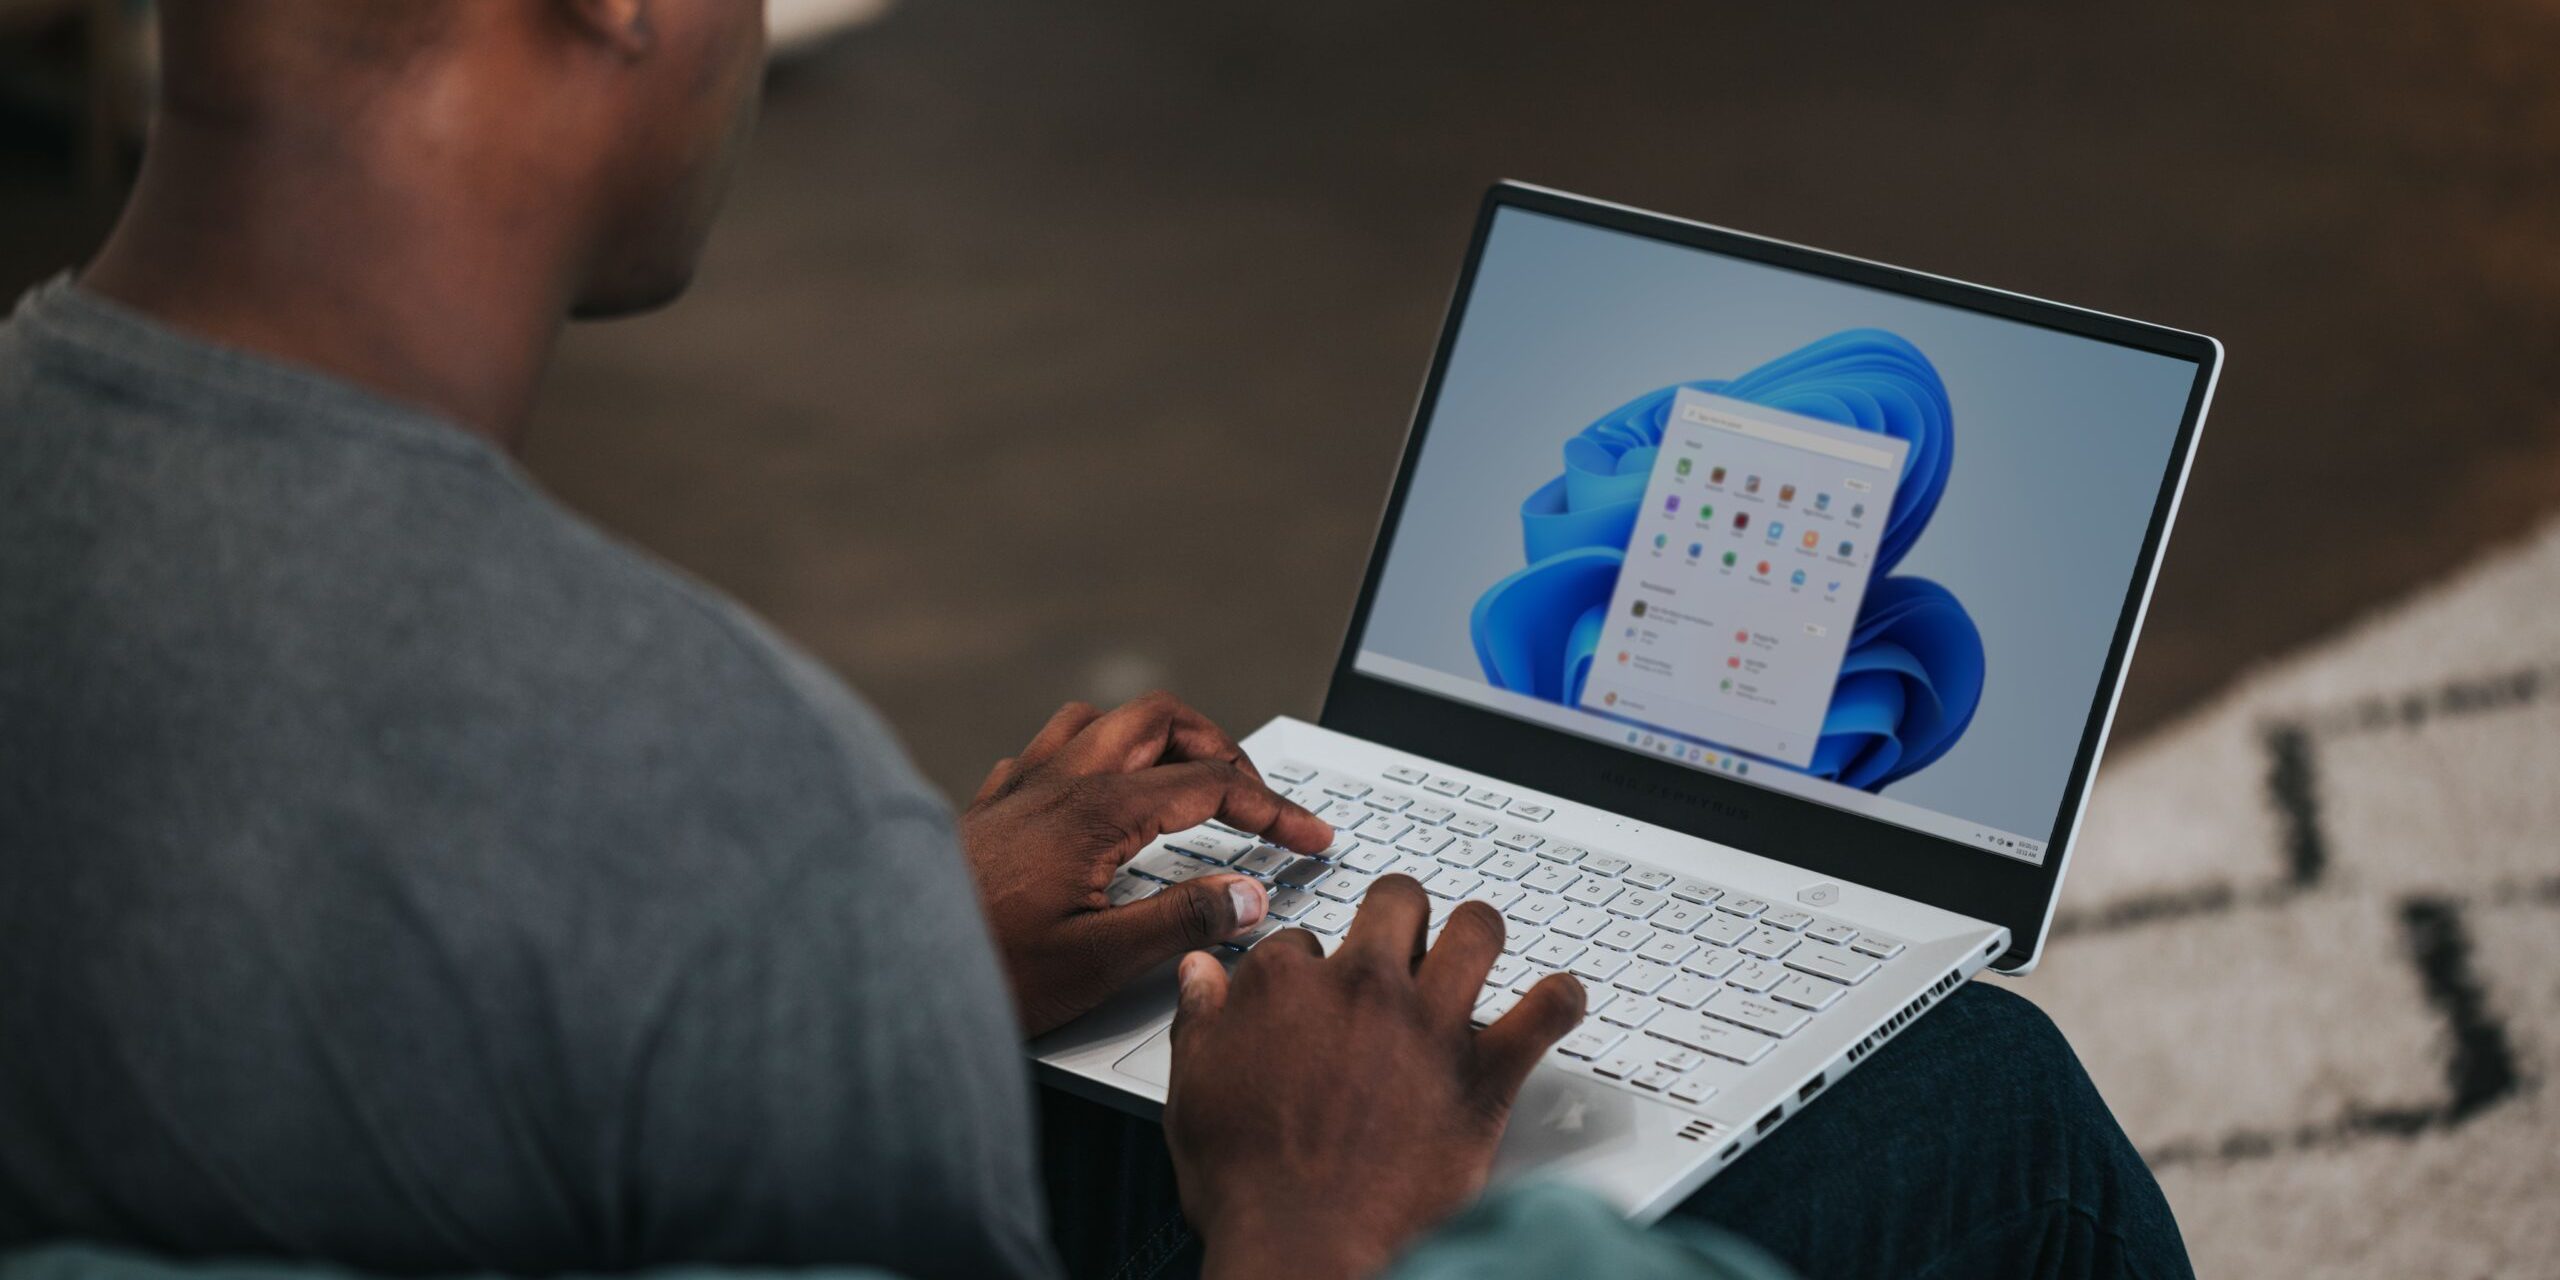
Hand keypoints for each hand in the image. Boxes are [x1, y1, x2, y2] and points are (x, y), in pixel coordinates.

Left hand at [959, 693, 1334, 1036]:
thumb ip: (1182, 922)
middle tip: (1255, 798)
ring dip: (1156, 738)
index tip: (1310, 837)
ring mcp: (1018, 787)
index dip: (1274, 808)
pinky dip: (1094, 757)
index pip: (1211, 783)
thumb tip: (1248, 895)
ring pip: (1101, 720)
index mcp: (1096, 810)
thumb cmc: (982, 972)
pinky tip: (1097, 797)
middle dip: (1221, 747)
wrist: (884, 971)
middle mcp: (1057, 780)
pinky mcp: (989, 807)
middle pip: (1160, 719)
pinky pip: (1049, 749)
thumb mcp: (1098, 962)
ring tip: (1187, 780)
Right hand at [1164, 876, 1586, 1279]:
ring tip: (1475, 948)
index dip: (1308, 966)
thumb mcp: (1193, 1090)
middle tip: (1401, 942)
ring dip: (1478, 935)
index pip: (1301, 940)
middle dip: (1398, 914)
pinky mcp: (1483, 1074)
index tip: (1313, 993)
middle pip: (1396, 903)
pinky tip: (1556, 1000)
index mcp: (1286, 986)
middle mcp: (1363, 987)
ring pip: (1477, 930)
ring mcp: (1429, 1025)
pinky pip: (1545, 1011)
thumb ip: (1200, 1020)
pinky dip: (1559, 1001)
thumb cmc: (1249, 1182)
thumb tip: (1200, 973)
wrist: (1304, 1246)